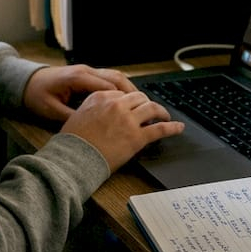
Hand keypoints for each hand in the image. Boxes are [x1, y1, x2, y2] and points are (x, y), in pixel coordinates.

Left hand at [22, 64, 137, 121]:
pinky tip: (127, 99)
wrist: (26, 82)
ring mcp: (87, 71)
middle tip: (146, 106)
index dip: (124, 98)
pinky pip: (108, 78)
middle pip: (116, 77)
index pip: (108, 85)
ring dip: (129, 88)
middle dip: (133, 91)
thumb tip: (92, 128)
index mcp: (78, 77)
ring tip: (141, 103)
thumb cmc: (37, 96)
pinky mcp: (86, 74)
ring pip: (114, 76)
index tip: (137, 110)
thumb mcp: (52, 110)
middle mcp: (85, 71)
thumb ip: (72, 117)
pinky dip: (120, 87)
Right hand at [60, 90, 183, 171]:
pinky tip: (178, 127)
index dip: (129, 101)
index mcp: (101, 97)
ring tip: (165, 115)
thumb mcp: (77, 115)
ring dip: (161, 111)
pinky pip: (160, 129)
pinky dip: (172, 127)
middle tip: (149, 110)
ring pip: (151, 108)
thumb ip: (92, 108)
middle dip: (145, 103)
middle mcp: (116, 105)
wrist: (73, 158)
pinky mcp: (137, 137)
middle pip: (138, 97)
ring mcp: (128, 120)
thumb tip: (101, 112)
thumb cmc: (72, 142)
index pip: (122, 93)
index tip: (132, 106)